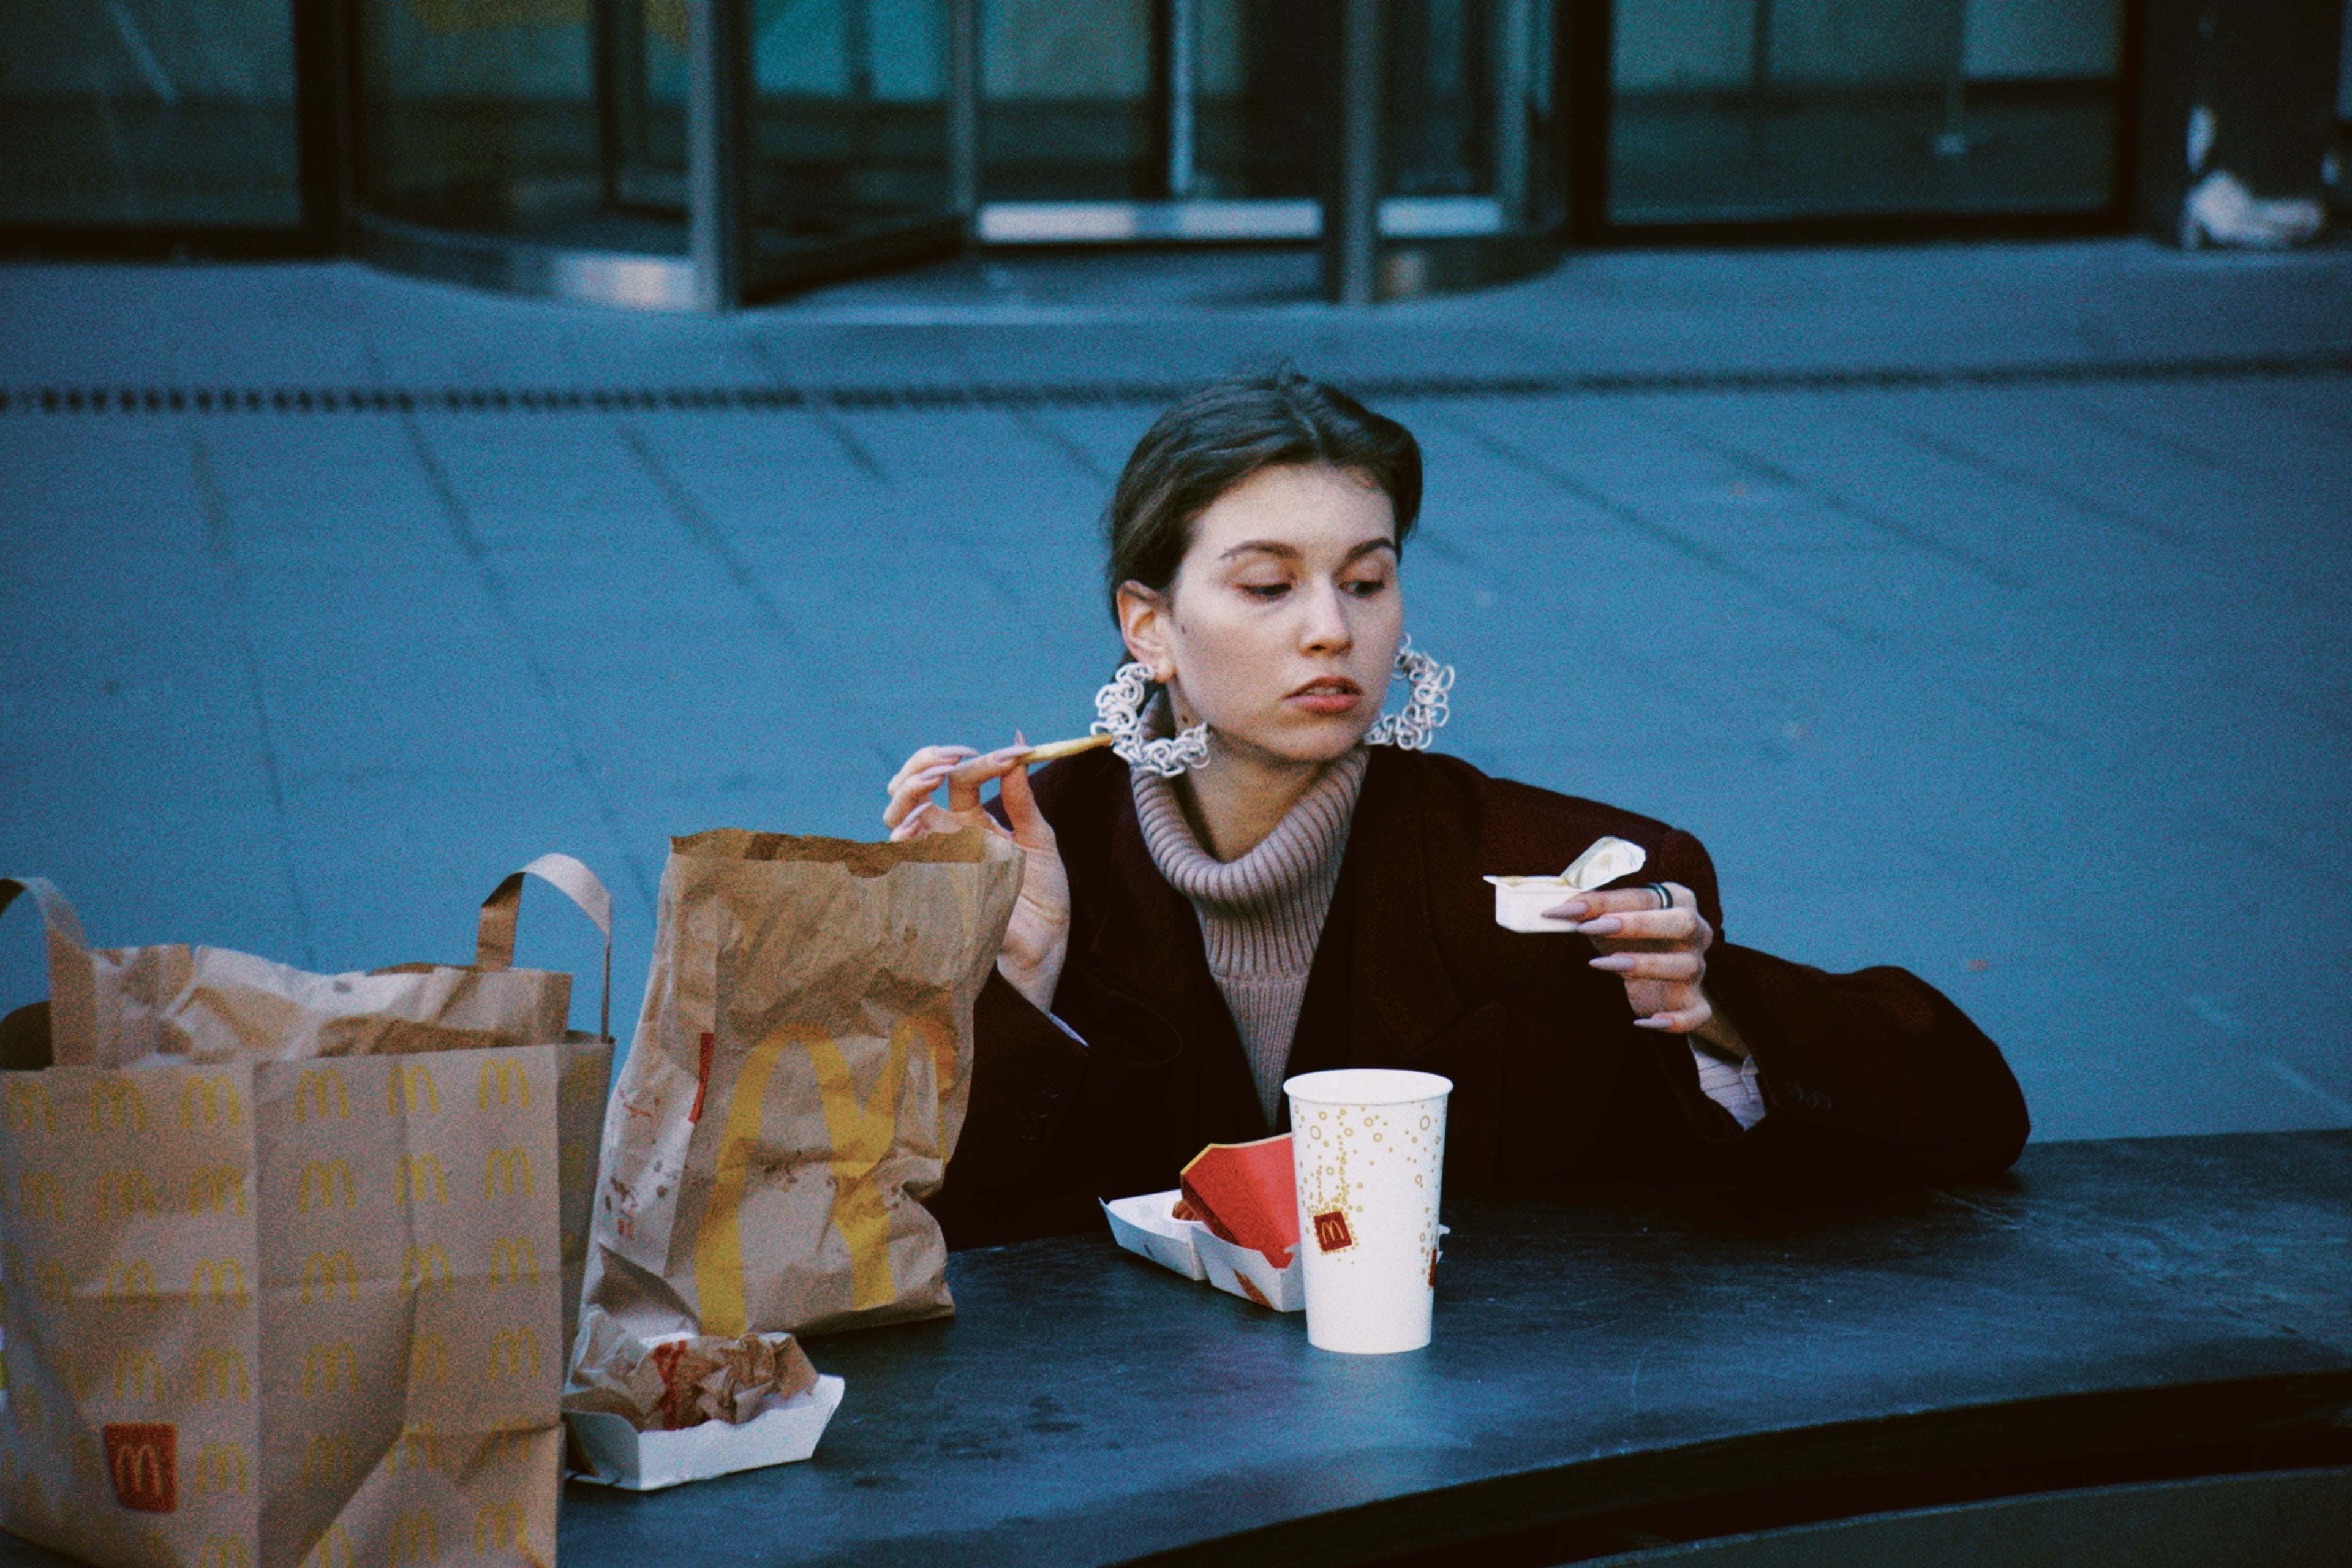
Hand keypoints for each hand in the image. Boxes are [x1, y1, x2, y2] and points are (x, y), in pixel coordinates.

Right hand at [883, 740, 1070, 1014]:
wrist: (1047, 943)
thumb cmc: (1044, 895)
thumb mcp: (1039, 838)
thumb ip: (1023, 796)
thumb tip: (1021, 741)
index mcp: (973, 820)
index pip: (958, 778)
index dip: (977, 759)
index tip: (1013, 754)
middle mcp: (948, 836)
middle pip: (910, 789)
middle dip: (923, 764)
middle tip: (952, 759)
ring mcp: (936, 859)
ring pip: (896, 817)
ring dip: (909, 792)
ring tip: (934, 780)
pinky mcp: (933, 885)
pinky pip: (901, 858)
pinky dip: (903, 835)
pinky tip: (917, 822)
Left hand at [1545, 882, 1745, 1056]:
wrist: (1657, 978)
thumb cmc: (1630, 939)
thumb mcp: (1607, 921)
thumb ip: (1589, 912)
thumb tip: (1557, 912)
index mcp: (1677, 900)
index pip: (1645, 897)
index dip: (1609, 902)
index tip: (1572, 909)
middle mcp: (1697, 932)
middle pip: (1682, 923)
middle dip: (1638, 924)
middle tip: (1594, 927)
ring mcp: (1698, 968)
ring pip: (1686, 966)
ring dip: (1647, 966)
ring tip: (1606, 965)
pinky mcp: (1695, 1002)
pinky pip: (1697, 1013)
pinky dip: (1675, 1020)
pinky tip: (1642, 1021)